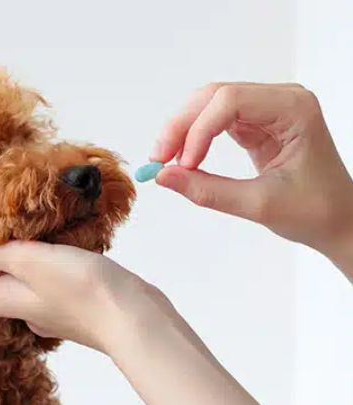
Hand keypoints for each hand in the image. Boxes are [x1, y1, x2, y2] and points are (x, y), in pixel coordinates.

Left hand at [0, 233, 294, 404]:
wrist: (134, 317)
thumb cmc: (84, 290)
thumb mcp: (31, 261)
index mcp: (5, 300)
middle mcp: (20, 308)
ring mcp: (45, 308)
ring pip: (9, 289)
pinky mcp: (68, 301)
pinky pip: (36, 283)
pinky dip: (27, 268)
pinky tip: (39, 251)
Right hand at [152, 83, 352, 260]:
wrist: (339, 220)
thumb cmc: (315, 211)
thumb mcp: (259, 205)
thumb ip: (208, 191)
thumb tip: (163, 177)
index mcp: (294, 109)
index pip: (230, 101)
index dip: (198, 130)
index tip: (182, 165)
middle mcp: (280, 100)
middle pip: (214, 96)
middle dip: (182, 126)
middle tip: (159, 159)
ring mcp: (267, 109)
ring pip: (209, 104)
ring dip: (183, 130)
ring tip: (165, 160)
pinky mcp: (256, 123)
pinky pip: (215, 120)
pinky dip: (194, 137)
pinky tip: (183, 158)